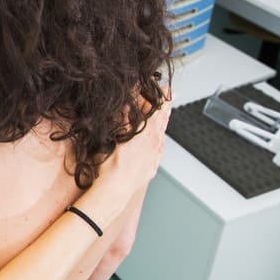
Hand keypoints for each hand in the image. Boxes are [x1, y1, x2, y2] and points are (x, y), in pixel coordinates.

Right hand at [81, 92, 171, 225]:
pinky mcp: (151, 169)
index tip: (167, 88)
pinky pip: (158, 151)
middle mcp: (155, 144)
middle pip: (163, 122)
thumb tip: (129, 100)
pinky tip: (156, 143)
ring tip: (162, 117)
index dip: (163, 98)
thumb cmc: (111, 164)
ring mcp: (154, 157)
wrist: (114, 191)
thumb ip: (124, 115)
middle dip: (165, 109)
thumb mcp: (115, 133)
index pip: (159, 110)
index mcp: (148, 133)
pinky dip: (158, 142)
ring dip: (161, 125)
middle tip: (168, 97)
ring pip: (161, 137)